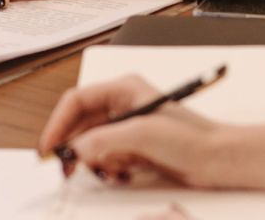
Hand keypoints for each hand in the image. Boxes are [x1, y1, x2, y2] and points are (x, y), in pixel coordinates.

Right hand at [38, 75, 225, 188]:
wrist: (216, 160)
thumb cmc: (190, 138)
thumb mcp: (143, 135)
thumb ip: (105, 139)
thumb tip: (75, 149)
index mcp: (123, 89)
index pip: (76, 101)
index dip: (57, 124)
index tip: (48, 150)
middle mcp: (122, 105)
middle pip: (79, 125)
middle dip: (73, 148)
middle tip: (67, 171)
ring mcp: (126, 127)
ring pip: (90, 145)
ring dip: (93, 162)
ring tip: (111, 170)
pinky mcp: (131, 148)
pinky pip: (103, 159)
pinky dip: (106, 170)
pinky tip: (123, 174)